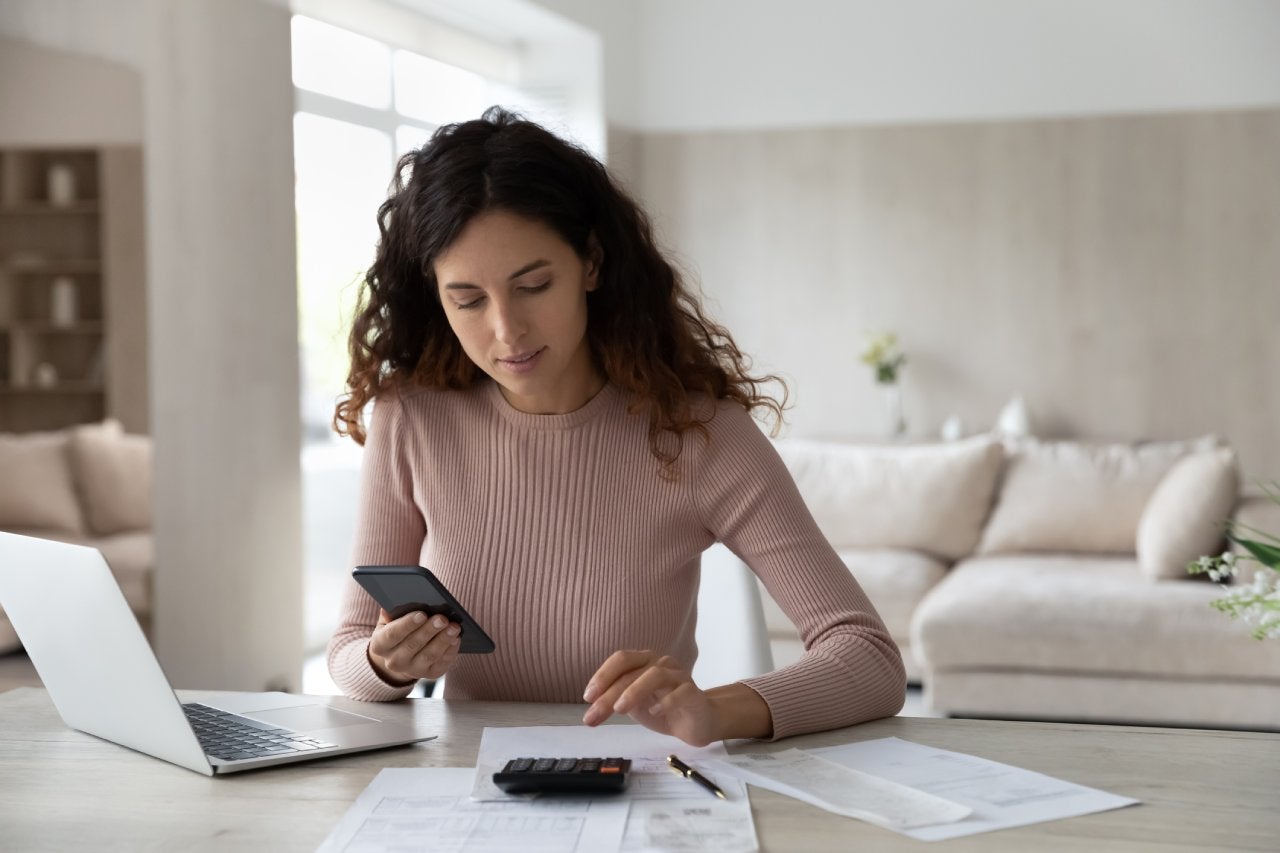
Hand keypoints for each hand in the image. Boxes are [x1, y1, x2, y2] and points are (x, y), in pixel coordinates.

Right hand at [367, 610, 460, 685]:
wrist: (401, 656)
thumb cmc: (397, 630)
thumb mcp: (388, 621)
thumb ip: (392, 612)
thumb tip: (397, 602)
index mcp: (380, 645)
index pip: (392, 634)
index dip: (407, 624)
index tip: (422, 614)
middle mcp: (393, 661)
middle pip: (413, 645)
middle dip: (429, 630)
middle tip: (442, 618)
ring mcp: (412, 670)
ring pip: (429, 655)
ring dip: (443, 640)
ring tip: (454, 627)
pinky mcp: (430, 674)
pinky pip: (442, 663)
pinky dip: (450, 650)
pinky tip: (456, 639)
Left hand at [581, 651, 721, 746]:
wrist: (698, 722)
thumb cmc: (662, 709)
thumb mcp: (633, 705)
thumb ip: (615, 701)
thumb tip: (590, 709)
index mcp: (644, 662)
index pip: (621, 659)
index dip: (602, 675)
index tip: (588, 697)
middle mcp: (661, 663)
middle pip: (632, 671)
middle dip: (609, 693)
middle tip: (594, 715)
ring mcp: (679, 676)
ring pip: (655, 674)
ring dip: (634, 691)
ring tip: (620, 710)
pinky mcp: (694, 693)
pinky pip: (681, 692)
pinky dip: (666, 701)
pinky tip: (654, 713)